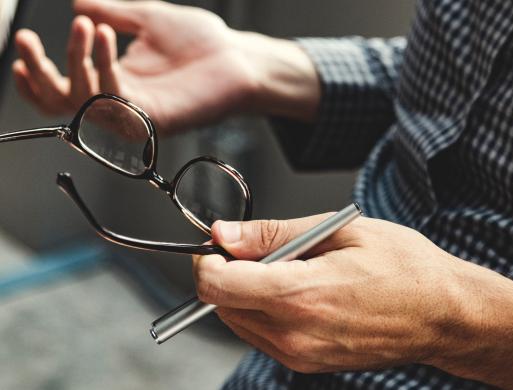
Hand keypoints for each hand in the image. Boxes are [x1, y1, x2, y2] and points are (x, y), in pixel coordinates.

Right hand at [13, 0, 319, 132]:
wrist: (240, 56)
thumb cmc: (202, 42)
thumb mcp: (148, 18)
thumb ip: (112, 13)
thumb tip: (77, 3)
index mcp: (117, 82)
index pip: (65, 90)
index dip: (38, 75)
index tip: (23, 44)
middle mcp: (122, 103)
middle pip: (64, 103)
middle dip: (40, 73)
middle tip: (28, 41)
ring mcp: (139, 115)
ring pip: (85, 102)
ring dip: (75, 60)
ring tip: (86, 25)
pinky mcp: (156, 120)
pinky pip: (115, 101)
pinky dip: (102, 67)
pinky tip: (102, 34)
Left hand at [193, 214, 512, 388]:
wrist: (444, 315)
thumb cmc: (405, 268)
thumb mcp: (341, 231)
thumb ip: (274, 235)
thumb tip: (225, 233)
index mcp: (301, 295)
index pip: (217, 286)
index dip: (209, 260)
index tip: (222, 244)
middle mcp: (295, 334)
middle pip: (221, 306)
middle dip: (228, 274)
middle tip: (263, 249)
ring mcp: (302, 355)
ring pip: (239, 322)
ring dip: (247, 294)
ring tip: (293, 270)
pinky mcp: (309, 364)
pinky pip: (264, 337)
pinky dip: (266, 311)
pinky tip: (303, 292)